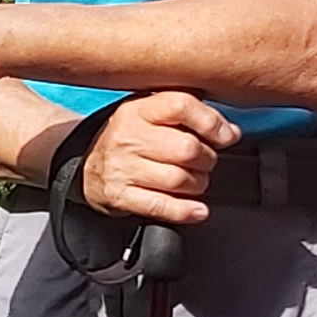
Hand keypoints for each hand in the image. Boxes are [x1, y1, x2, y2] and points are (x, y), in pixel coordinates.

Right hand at [76, 91, 239, 226]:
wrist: (87, 166)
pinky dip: (186, 210)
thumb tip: (230, 132)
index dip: (211, 122)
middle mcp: (128, 136)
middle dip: (208, 159)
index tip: (226, 135)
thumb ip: (190, 115)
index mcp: (139, 109)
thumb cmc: (128, 138)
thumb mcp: (151, 113)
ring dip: (198, 184)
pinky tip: (197, 209)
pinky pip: (161, 206)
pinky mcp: (120, 195)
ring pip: (179, 179)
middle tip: (206, 161)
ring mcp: (122, 168)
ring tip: (195, 180)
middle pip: (186, 148)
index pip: (181, 105)